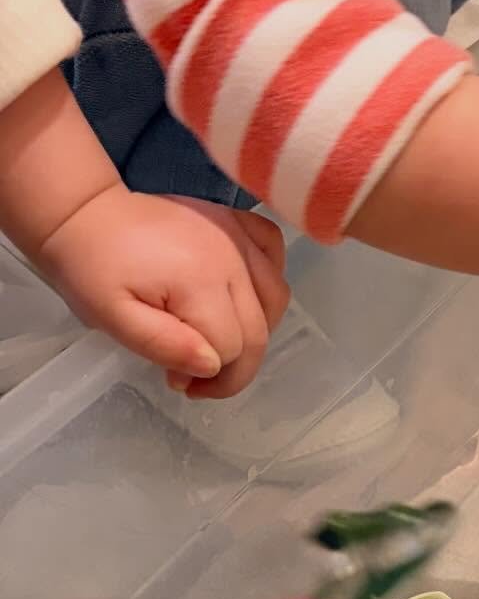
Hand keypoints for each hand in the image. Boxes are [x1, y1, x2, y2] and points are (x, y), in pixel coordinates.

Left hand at [36, 188, 289, 398]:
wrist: (83, 214)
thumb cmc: (91, 270)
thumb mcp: (112, 317)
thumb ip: (163, 344)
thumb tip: (212, 365)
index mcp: (199, 282)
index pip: (230, 348)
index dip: (211, 377)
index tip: (179, 384)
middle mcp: (230, 257)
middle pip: (257, 330)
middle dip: (235, 368)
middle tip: (197, 380)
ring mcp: (236, 234)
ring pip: (275, 297)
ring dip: (256, 331)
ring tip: (221, 343)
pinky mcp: (234, 220)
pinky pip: (272, 248)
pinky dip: (268, 277)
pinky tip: (246, 296)